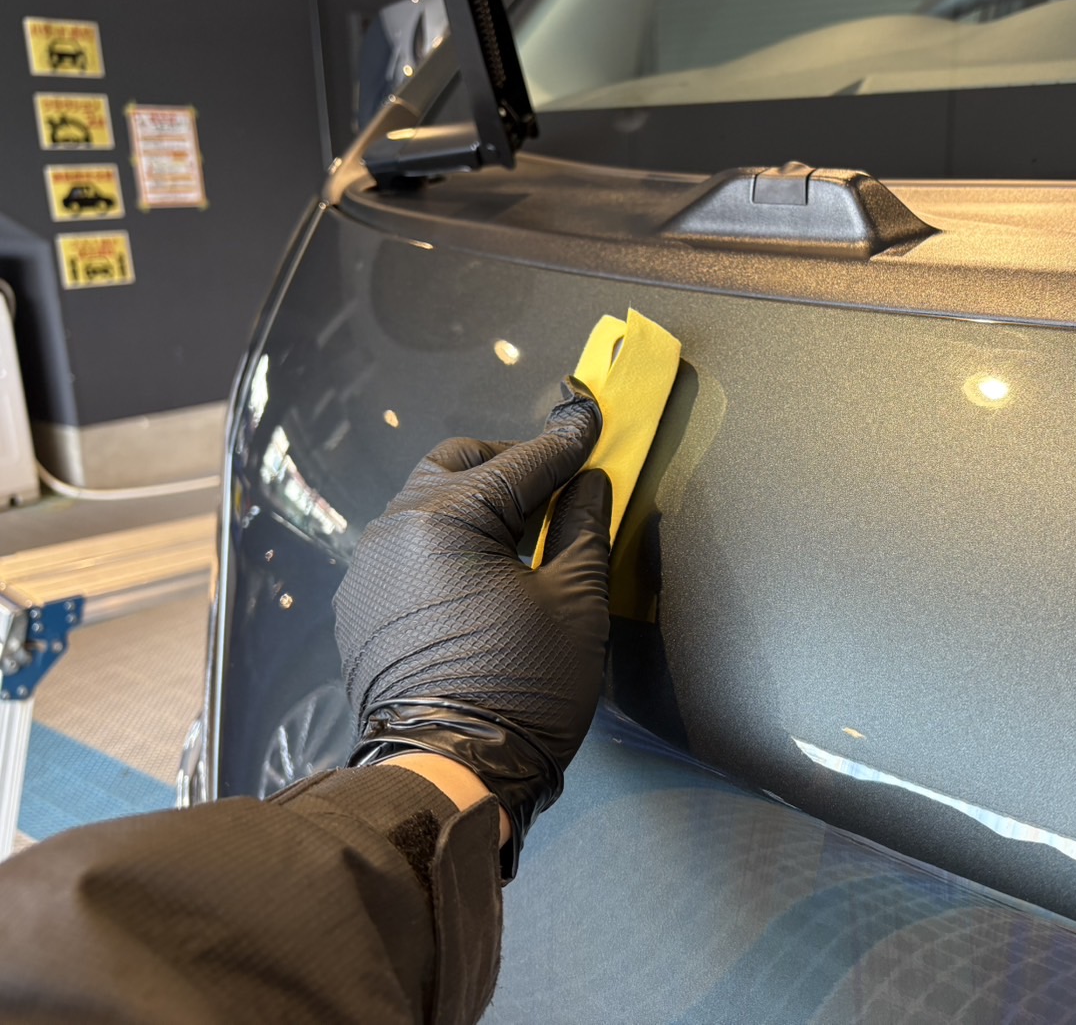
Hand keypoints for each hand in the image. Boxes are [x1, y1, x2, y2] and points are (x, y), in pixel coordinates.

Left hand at [334, 384, 611, 877]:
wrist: (449, 775)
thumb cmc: (523, 688)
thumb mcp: (574, 604)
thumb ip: (581, 527)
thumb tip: (588, 482)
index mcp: (446, 521)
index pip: (520, 465)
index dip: (565, 444)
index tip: (593, 422)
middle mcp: (393, 531)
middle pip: (456, 465)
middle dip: (509, 465)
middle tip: (555, 484)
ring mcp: (368, 570)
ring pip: (424, 504)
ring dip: (474, 502)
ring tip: (521, 531)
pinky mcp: (360, 607)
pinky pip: (406, 548)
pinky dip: (445, 541)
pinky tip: (479, 573)